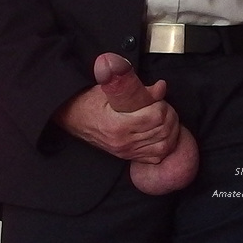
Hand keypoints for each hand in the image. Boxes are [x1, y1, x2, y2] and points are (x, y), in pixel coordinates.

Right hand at [53, 82, 179, 162]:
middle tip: (164, 105)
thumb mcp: (107, 88)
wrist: (72, 118)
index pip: (155, 117)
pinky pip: (156, 157)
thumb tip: (160, 87)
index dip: (162, 104)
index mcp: (118, 125)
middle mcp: (123, 142)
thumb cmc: (88, 101)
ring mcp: (126, 152)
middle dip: (169, 115)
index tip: (158, 97)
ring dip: (170, 130)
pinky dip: (165, 145)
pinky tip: (162, 133)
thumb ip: (133, 85)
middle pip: (163, 131)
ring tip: (165, 117)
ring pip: (163, 146)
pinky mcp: (128, 156)